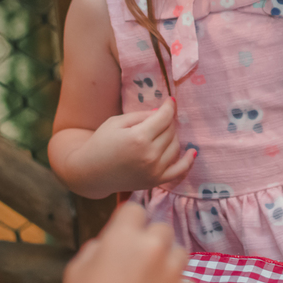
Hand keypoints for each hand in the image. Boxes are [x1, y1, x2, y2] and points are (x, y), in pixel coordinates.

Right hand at [62, 202, 195, 282]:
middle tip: (140, 263)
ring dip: (169, 262)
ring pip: (180, 252)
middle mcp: (152, 246)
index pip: (135, 209)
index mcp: (124, 235)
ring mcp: (172, 269)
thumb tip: (109, 243)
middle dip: (152, 241)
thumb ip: (97, 247)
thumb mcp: (77, 268)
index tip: (127, 236)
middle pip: (162, 228)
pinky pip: (188, 282)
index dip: (130, 222)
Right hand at [79, 99, 197, 191]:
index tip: (171, 100)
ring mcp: (154, 170)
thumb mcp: (116, 122)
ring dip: (172, 136)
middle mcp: (149, 155)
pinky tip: (192, 151)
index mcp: (139, 138)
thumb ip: (141, 116)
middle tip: (160, 118)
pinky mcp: (155, 181)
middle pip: (171, 131)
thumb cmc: (101, 143)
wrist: (91, 173)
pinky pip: (179, 170)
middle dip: (168, 121)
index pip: (164, 117)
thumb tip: (161, 112)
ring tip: (161, 132)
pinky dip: (188, 160)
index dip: (169, 106)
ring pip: (176, 146)